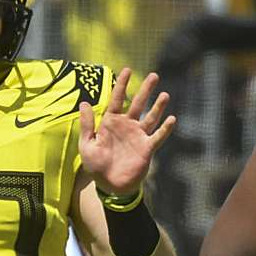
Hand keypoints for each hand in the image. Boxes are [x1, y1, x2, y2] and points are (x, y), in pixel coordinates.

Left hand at [79, 69, 175, 195]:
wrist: (109, 185)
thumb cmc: (96, 165)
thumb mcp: (87, 145)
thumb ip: (87, 125)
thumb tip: (84, 102)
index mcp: (111, 122)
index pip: (117, 99)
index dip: (122, 85)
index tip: (127, 70)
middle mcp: (127, 126)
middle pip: (138, 104)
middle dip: (146, 90)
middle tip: (154, 76)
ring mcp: (138, 136)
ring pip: (150, 117)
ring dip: (158, 107)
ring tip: (164, 94)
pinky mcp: (147, 148)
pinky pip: (157, 137)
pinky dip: (165, 129)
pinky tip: (172, 119)